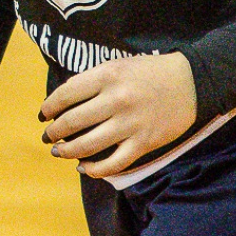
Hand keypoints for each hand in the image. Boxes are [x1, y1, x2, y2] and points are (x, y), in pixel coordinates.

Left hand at [40, 52, 197, 179]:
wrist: (192, 82)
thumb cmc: (150, 72)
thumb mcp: (118, 65)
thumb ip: (92, 81)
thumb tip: (63, 101)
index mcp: (107, 76)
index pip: (65, 95)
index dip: (49, 107)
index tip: (44, 115)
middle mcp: (116, 100)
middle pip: (72, 122)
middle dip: (54, 133)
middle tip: (48, 136)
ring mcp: (131, 124)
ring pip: (87, 145)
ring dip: (67, 152)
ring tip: (59, 152)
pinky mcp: (144, 142)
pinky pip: (113, 163)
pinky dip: (94, 170)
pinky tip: (84, 168)